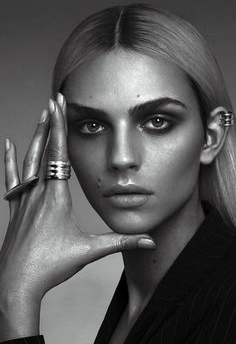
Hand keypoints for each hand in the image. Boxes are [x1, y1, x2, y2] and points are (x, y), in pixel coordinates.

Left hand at [0, 93, 155, 335]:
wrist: (17, 283)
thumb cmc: (51, 266)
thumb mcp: (89, 251)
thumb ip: (120, 242)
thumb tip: (149, 241)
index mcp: (56, 198)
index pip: (59, 154)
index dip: (59, 127)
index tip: (58, 105)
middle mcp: (38, 193)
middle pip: (43, 151)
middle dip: (48, 124)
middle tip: (52, 102)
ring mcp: (23, 200)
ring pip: (28, 160)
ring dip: (34, 137)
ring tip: (39, 117)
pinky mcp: (15, 208)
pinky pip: (12, 178)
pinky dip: (9, 160)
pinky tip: (7, 145)